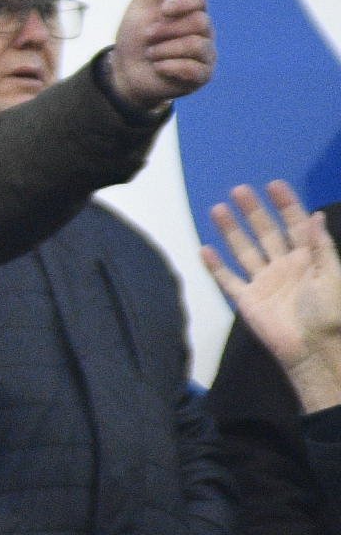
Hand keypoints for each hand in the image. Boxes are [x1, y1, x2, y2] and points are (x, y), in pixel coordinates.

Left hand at [104, 0, 213, 111]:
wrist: (125, 72)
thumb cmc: (135, 37)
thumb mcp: (143, 6)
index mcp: (190, 11)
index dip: (182, 3)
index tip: (162, 10)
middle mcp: (203, 30)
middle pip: (197, 22)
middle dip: (164, 32)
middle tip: (149, 39)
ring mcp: (206, 53)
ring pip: (195, 45)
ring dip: (163, 51)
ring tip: (152, 55)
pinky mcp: (202, 75)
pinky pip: (193, 69)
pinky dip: (168, 68)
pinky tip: (160, 69)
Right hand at [204, 181, 340, 412]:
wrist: (313, 349)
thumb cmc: (328, 312)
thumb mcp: (331, 275)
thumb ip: (320, 246)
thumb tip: (316, 216)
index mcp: (306, 258)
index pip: (294, 225)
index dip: (286, 205)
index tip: (274, 185)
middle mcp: (283, 265)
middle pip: (265, 232)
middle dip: (254, 211)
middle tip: (240, 190)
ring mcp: (263, 281)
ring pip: (244, 250)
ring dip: (231, 230)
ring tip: (218, 209)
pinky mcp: (247, 299)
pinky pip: (228, 279)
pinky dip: (215, 266)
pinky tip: (205, 249)